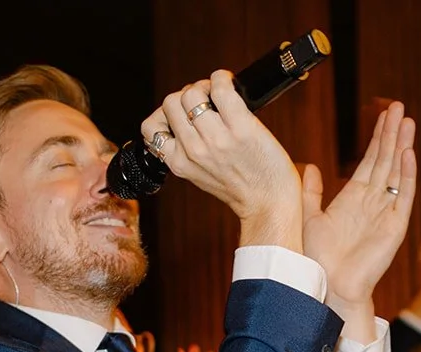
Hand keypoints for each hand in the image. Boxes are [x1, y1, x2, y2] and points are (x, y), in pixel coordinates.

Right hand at [141, 72, 300, 247]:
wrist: (269, 203)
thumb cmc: (241, 188)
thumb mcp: (202, 176)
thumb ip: (189, 152)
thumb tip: (187, 117)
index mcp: (180, 164)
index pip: (151, 128)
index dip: (165, 114)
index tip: (183, 116)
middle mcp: (194, 151)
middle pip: (171, 102)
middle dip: (186, 95)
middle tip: (205, 101)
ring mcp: (216, 139)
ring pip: (191, 93)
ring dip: (204, 85)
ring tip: (218, 93)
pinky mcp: (241, 128)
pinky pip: (221, 88)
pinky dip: (222, 78)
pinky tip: (229, 83)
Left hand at [302, 102, 416, 311]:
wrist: (331, 285)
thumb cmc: (319, 258)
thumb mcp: (310, 217)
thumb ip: (312, 191)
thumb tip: (310, 166)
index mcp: (354, 198)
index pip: (371, 160)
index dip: (377, 137)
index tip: (384, 115)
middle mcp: (373, 201)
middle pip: (386, 160)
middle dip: (393, 133)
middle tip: (401, 107)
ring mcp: (386, 212)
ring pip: (397, 172)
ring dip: (402, 146)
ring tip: (408, 121)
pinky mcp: (395, 225)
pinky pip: (403, 195)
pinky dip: (407, 174)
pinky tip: (408, 153)